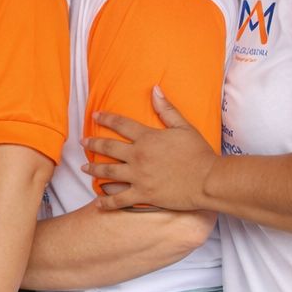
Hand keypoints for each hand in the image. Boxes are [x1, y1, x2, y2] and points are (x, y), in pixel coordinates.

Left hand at [84, 86, 216, 211]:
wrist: (208, 180)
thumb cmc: (199, 153)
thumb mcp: (184, 127)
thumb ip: (166, 109)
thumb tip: (155, 89)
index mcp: (147, 138)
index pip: (121, 124)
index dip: (106, 118)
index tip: (95, 115)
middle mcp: (138, 156)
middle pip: (108, 147)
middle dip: (93, 143)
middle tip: (83, 142)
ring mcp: (138, 177)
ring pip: (108, 172)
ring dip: (93, 169)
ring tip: (84, 168)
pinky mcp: (143, 195)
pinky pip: (119, 199)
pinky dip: (106, 202)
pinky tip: (97, 202)